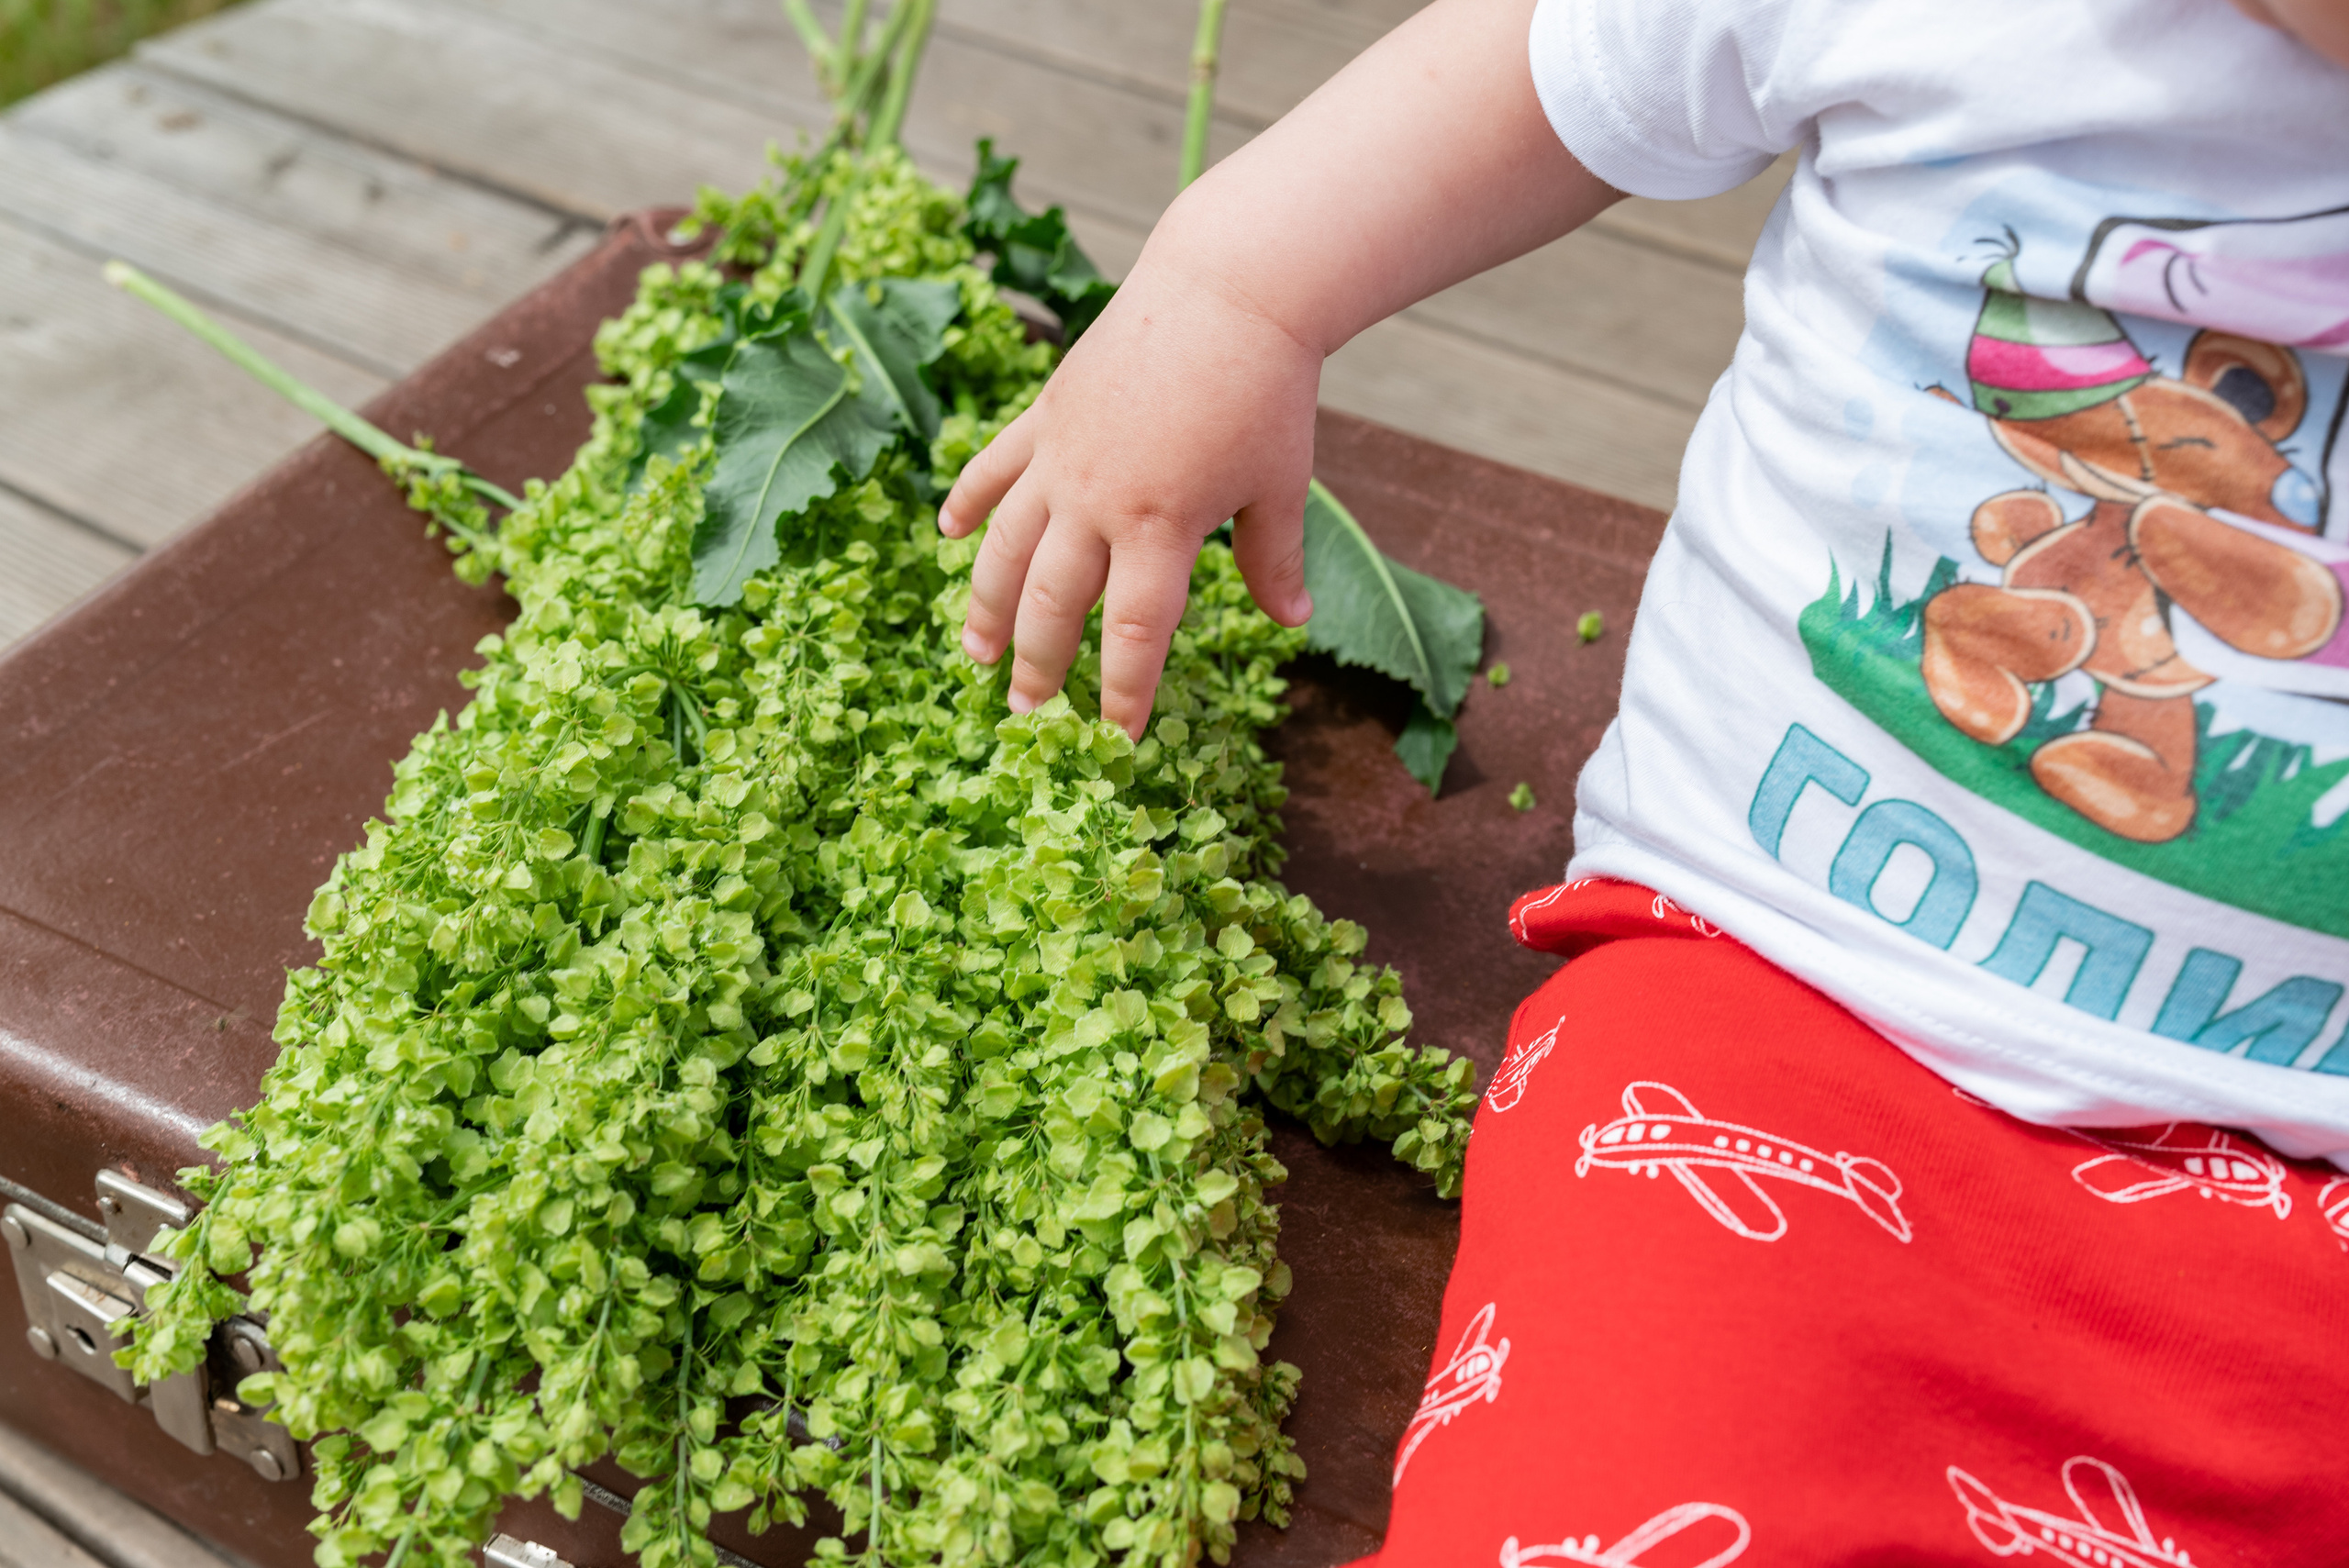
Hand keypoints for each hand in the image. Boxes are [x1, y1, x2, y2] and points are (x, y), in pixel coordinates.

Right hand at [938, 253, 1319, 738]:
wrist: (1228, 288)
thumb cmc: (1266, 392)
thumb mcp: (1280, 486)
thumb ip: (1274, 561)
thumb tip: (1292, 623)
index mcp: (1161, 526)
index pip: (1135, 633)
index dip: (1123, 691)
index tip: (1115, 739)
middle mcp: (1097, 499)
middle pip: (1056, 602)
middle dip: (1040, 664)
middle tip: (1026, 712)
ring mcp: (1062, 455)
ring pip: (1007, 546)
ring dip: (986, 604)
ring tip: (973, 652)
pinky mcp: (1046, 414)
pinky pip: (994, 467)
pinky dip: (969, 501)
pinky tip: (948, 535)